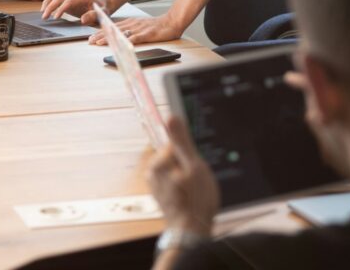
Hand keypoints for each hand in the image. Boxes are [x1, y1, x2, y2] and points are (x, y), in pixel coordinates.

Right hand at [40, 0, 104, 23]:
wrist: (104, 4)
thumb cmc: (103, 10)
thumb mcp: (102, 14)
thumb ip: (93, 16)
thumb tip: (83, 19)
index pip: (68, 1)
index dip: (60, 9)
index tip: (55, 17)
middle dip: (50, 7)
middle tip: (45, 17)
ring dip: (47, 3)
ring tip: (43, 14)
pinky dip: (49, 1)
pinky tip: (45, 9)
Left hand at [87, 13, 183, 45]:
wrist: (171, 22)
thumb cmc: (156, 27)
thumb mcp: (140, 26)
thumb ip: (130, 30)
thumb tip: (119, 37)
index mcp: (130, 22)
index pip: (112, 27)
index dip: (101, 32)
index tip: (91, 37)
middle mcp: (132, 24)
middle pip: (113, 30)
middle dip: (100, 35)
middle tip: (89, 41)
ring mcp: (139, 29)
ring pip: (121, 33)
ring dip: (109, 38)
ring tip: (98, 43)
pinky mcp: (147, 34)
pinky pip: (136, 38)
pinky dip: (127, 41)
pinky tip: (120, 44)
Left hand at [147, 116, 218, 235]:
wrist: (191, 233)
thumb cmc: (195, 202)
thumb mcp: (194, 166)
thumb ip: (182, 141)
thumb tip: (171, 116)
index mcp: (157, 163)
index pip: (175, 143)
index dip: (190, 152)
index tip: (196, 165)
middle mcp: (152, 172)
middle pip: (175, 155)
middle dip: (189, 164)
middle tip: (197, 179)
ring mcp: (156, 183)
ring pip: (177, 168)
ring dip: (188, 175)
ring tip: (195, 190)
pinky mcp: (162, 192)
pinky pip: (176, 180)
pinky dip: (185, 184)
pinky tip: (192, 195)